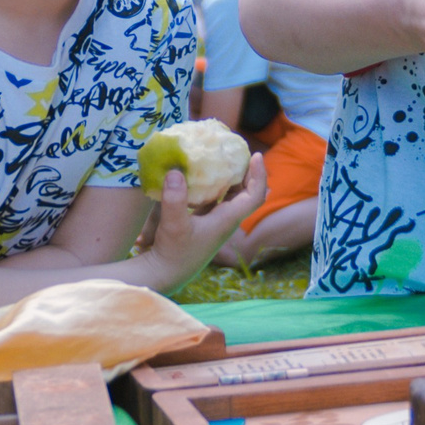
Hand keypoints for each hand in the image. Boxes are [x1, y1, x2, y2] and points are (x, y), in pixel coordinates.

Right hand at [134, 158, 269, 288]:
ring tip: (224, 157)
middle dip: (247, 172)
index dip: (259, 175)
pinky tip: (202, 174)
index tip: (255, 155)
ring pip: (232, 196)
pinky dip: (214, 185)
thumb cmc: (173, 252)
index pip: (255, 196)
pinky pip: (215, 199)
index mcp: (227, 220)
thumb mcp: (173, 225)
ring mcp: (214, 221)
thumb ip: (174, 199)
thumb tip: (175, 171)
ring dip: (232, 177)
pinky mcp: (202, 222)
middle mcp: (225, 219)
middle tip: (240, 151)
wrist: (165, 273)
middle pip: (247, 193)